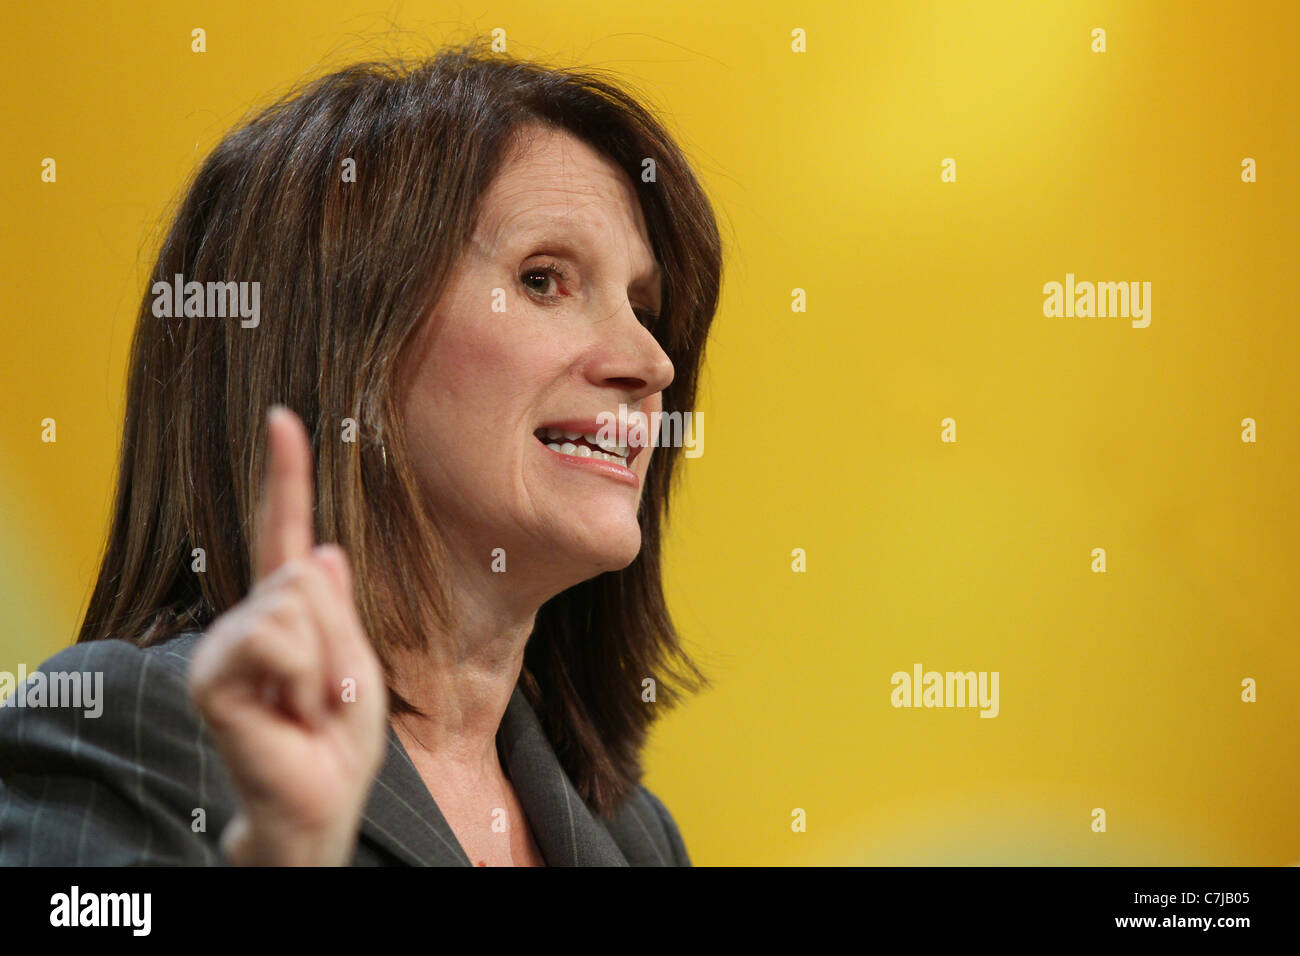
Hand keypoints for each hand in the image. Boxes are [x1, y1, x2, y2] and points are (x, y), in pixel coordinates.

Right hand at [189, 406, 388, 865]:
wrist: (321, 799)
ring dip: (325, 665)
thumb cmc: (338, 740)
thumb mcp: (357, 661)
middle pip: (308, 574)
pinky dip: (306, 681)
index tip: (283, 418)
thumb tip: (326, 552)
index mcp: (286, 608)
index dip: (286, 473)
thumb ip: (337, 610)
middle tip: (327, 692)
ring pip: (296, 603)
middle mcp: (247, 617)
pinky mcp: (212, 675)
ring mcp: (225, 645)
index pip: (285, 529)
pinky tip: (291, 716)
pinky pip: (278, 639)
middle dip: (339, 637)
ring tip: (309, 707)